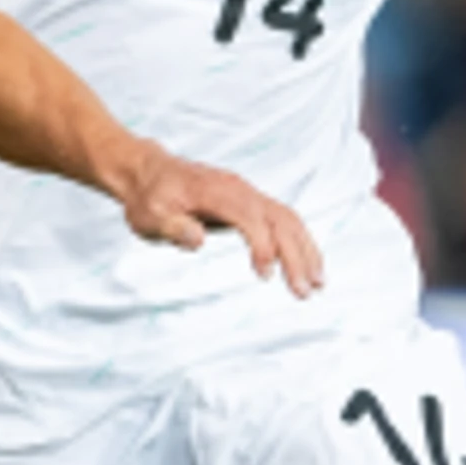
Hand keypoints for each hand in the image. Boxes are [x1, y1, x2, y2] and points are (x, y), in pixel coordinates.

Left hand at [107, 141, 326, 296]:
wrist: (148, 173)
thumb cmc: (148, 197)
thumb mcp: (148, 215)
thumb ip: (172, 227)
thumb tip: (197, 240)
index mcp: (215, 191)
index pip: (250, 216)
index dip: (261, 245)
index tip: (264, 275)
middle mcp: (239, 189)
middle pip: (279, 219)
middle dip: (295, 256)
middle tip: (305, 292)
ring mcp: (248, 194)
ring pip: (288, 219)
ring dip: (306, 250)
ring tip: (317, 283)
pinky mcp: (250, 203)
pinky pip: (283, 220)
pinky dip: (299, 242)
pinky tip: (307, 266)